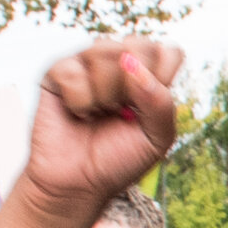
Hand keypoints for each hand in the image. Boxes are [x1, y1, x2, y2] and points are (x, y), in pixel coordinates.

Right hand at [26, 41, 182, 217]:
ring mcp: (88, 63)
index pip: (169, 51)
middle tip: (121, 112)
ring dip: (106, 93)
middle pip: (139, 44)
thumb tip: (133, 65)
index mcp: (150, 75)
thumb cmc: (119, 159)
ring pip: (105, 49)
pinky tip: (78, 113)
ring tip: (100, 113)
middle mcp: (120, 63)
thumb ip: (160, 103)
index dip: (164, 78)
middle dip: (133, 86)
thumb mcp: (157, 139)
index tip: (149, 108)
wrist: (79, 184)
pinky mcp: (58, 71)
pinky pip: (72, 70)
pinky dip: (79, 100)